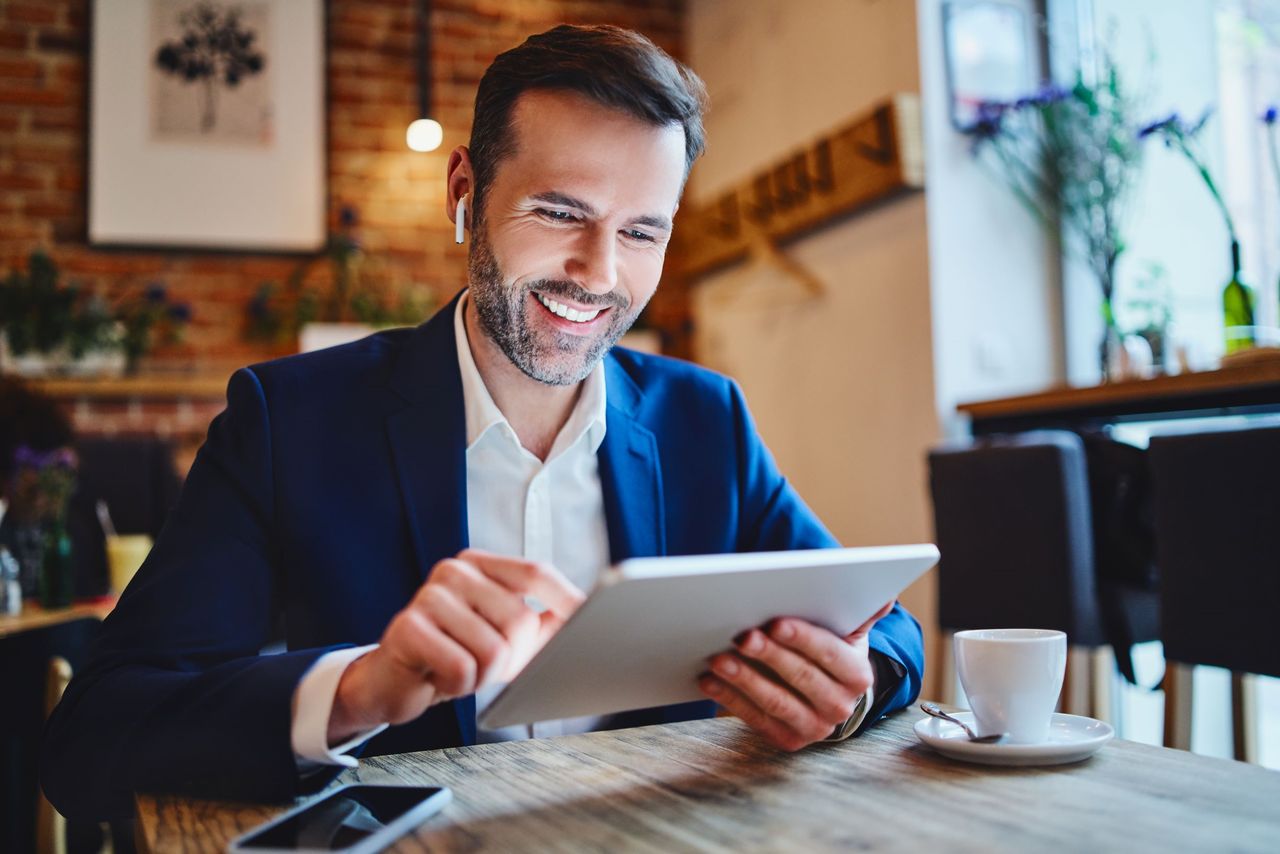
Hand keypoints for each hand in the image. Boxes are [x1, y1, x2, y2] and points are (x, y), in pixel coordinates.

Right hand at [328, 549, 584, 743]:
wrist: (394, 682)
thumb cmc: (455, 654)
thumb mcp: (504, 635)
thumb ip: (543, 623)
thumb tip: (590, 619)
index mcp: (480, 565)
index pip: (536, 573)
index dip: (568, 600)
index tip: (594, 622)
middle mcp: (453, 572)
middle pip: (520, 619)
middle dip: (514, 658)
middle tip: (487, 665)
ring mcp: (428, 596)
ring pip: (493, 649)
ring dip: (483, 675)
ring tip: (461, 668)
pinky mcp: (408, 629)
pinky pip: (462, 668)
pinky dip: (459, 685)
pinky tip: (440, 677)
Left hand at [698, 601, 894, 751]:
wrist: (826, 696)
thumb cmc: (829, 652)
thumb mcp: (847, 633)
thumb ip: (860, 614)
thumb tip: (885, 597)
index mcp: (857, 675)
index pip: (828, 652)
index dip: (801, 638)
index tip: (775, 622)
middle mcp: (840, 706)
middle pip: (800, 676)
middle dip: (768, 655)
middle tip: (741, 636)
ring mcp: (813, 727)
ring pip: (775, 700)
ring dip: (743, 679)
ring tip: (718, 658)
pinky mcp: (786, 740)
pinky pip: (753, 718)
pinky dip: (729, 698)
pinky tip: (709, 680)